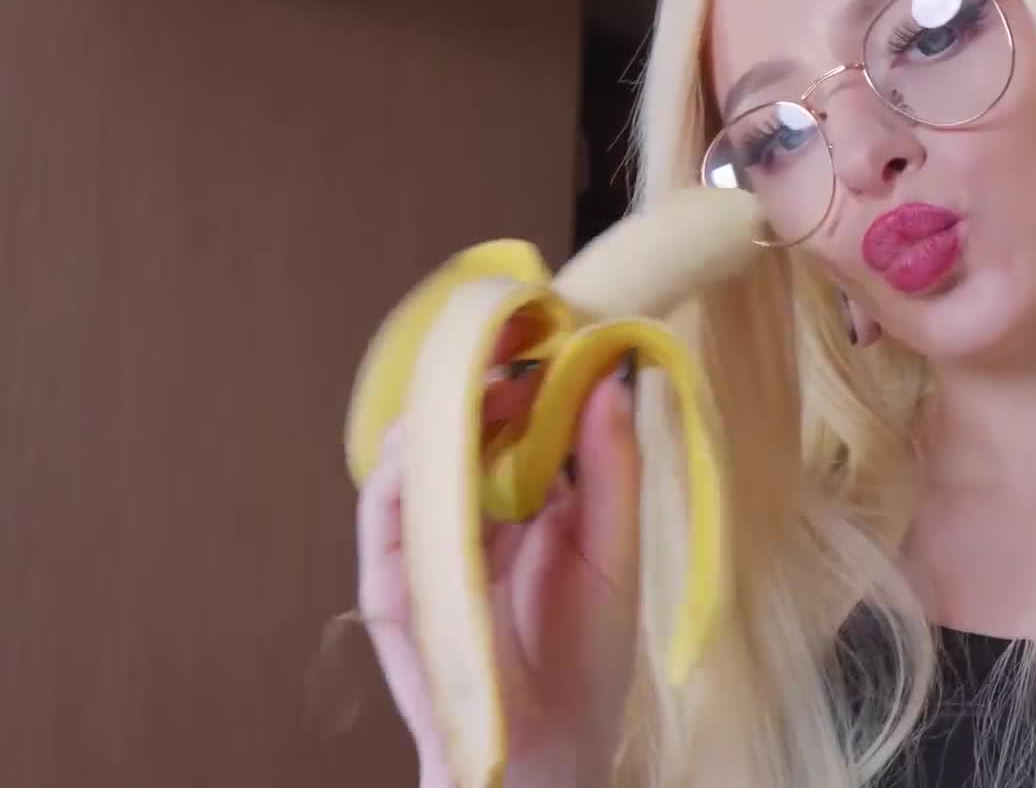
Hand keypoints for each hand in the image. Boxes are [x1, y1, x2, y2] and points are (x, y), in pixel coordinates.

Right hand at [356, 315, 642, 787]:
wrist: (550, 750)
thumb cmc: (586, 657)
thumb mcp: (616, 549)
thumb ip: (611, 468)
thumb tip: (611, 381)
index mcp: (527, 503)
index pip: (512, 421)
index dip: (522, 373)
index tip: (544, 326)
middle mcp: (474, 518)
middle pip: (458, 433)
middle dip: (476, 383)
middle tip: (505, 342)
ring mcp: (429, 552)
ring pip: (414, 467)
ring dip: (434, 420)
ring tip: (465, 383)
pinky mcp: (397, 590)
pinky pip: (385, 526)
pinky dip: (396, 482)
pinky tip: (421, 448)